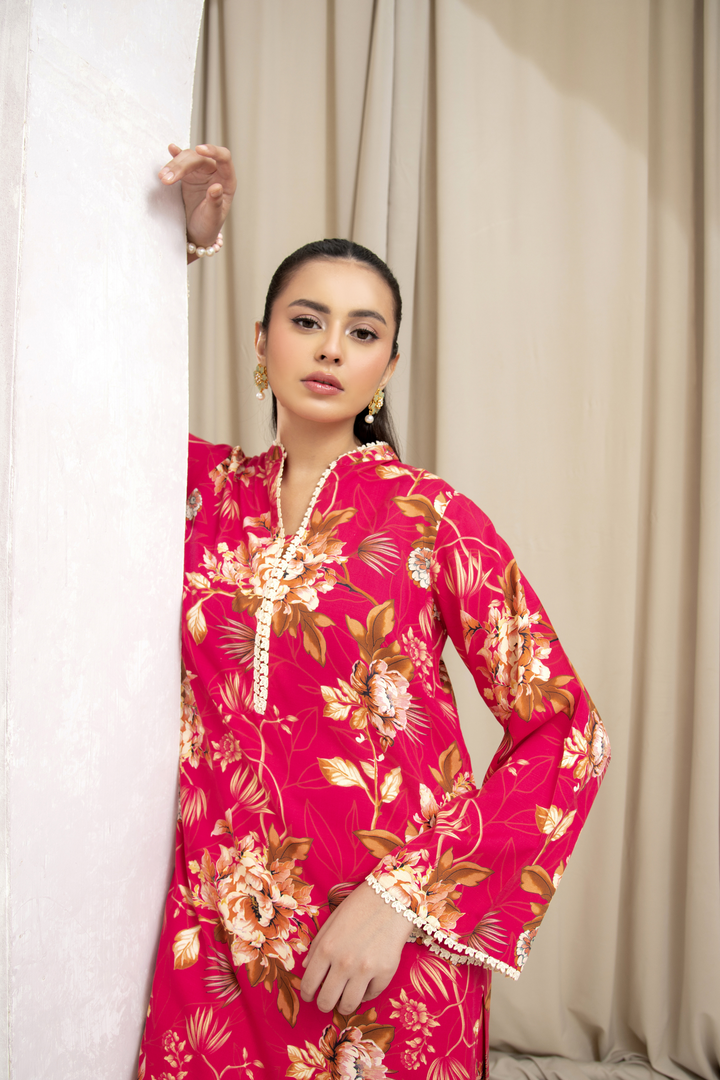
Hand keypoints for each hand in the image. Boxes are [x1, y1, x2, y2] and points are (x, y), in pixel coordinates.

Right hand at [158, 143, 236, 250]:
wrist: (197, 232)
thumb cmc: (209, 226)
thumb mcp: (212, 218)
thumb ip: (215, 203)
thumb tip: (216, 187)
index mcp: (227, 181)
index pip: (224, 158)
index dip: (213, 151)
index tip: (199, 150)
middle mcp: (215, 172)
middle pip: (199, 158)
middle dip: (182, 166)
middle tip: (166, 179)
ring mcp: (201, 172)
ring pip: (187, 159)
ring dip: (174, 166)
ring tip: (162, 178)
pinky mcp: (189, 174)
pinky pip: (182, 161)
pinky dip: (176, 156)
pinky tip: (171, 149)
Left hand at [299, 881, 413, 1015]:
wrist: (390, 898)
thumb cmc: (358, 907)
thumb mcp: (331, 922)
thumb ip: (317, 945)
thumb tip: (306, 968)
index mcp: (326, 948)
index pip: (309, 984)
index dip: (306, 994)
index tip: (309, 996)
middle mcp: (344, 962)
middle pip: (327, 1001)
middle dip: (324, 1004)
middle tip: (327, 1001)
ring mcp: (365, 969)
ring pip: (348, 1005)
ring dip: (344, 1006)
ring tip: (345, 1000)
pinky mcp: (385, 972)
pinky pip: (372, 996)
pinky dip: (366, 994)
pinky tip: (365, 985)